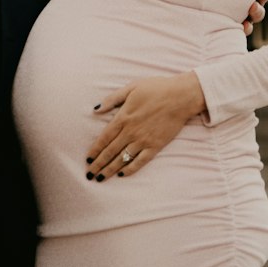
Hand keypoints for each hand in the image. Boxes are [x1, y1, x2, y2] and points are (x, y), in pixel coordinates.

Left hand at [86, 72, 205, 180]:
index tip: (87, 159)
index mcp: (123, 117)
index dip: (95, 150)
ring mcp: (143, 140)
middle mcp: (131, 131)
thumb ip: (112, 99)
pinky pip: (140, 161)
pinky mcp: (155, 146)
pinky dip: (130, 169)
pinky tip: (122, 174)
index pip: (104, 138)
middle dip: (98, 164)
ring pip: (122, 158)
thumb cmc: (155, 88)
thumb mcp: (131, 88)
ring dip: (110, 169)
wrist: (180, 97)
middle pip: (110, 151)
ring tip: (100, 178)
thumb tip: (96, 109)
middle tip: (89, 175)